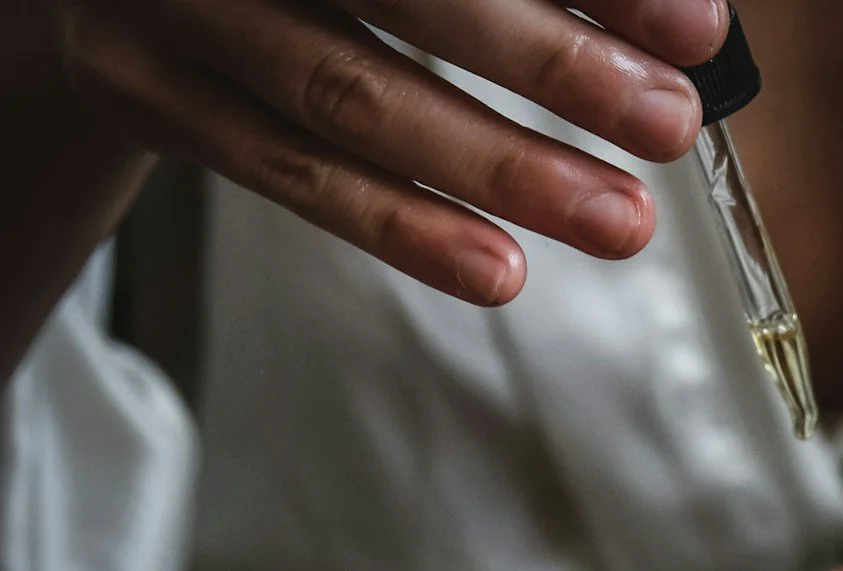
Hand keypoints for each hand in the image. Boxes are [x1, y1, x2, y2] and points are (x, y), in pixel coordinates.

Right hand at [53, 0, 730, 303]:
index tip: (699, 28)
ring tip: (621, 221)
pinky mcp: (138, 88)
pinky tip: (498, 268)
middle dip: (555, 64)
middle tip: (672, 123)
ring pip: (350, 94)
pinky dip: (400, 226)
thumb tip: (682, 22)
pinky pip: (284, 171)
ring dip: (500, 167)